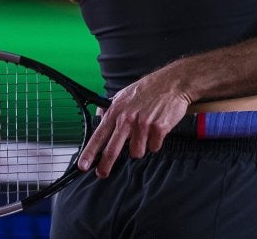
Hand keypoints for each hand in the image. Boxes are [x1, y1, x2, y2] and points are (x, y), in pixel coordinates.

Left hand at [76, 70, 190, 177]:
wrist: (174, 83)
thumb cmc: (149, 88)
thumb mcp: (125, 94)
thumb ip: (112, 107)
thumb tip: (100, 117)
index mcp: (117, 110)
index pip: (99, 135)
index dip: (89, 152)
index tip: (83, 165)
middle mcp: (128, 118)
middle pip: (112, 150)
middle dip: (105, 165)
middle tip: (102, 173)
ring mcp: (143, 124)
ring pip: (136, 152)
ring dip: (141, 147)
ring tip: (146, 132)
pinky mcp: (159, 129)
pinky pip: (154, 147)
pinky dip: (156, 142)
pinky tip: (158, 129)